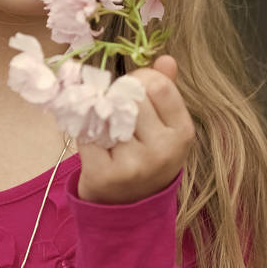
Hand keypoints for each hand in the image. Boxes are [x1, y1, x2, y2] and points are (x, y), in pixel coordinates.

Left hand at [76, 55, 195, 203]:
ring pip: (107, 114)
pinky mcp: (105, 175)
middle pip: (131, 97)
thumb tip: (166, 58)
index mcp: (182, 133)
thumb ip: (165, 91)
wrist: (128, 209)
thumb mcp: (164, 127)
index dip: (140, 80)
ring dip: (100, 116)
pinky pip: (86, 134)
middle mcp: (163, 150)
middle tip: (115, 113)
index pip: (158, 85)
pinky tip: (95, 146)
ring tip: (107, 131)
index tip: (132, 90)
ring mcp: (135, 165)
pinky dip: (84, 134)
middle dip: (118, 98)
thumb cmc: (146, 157)